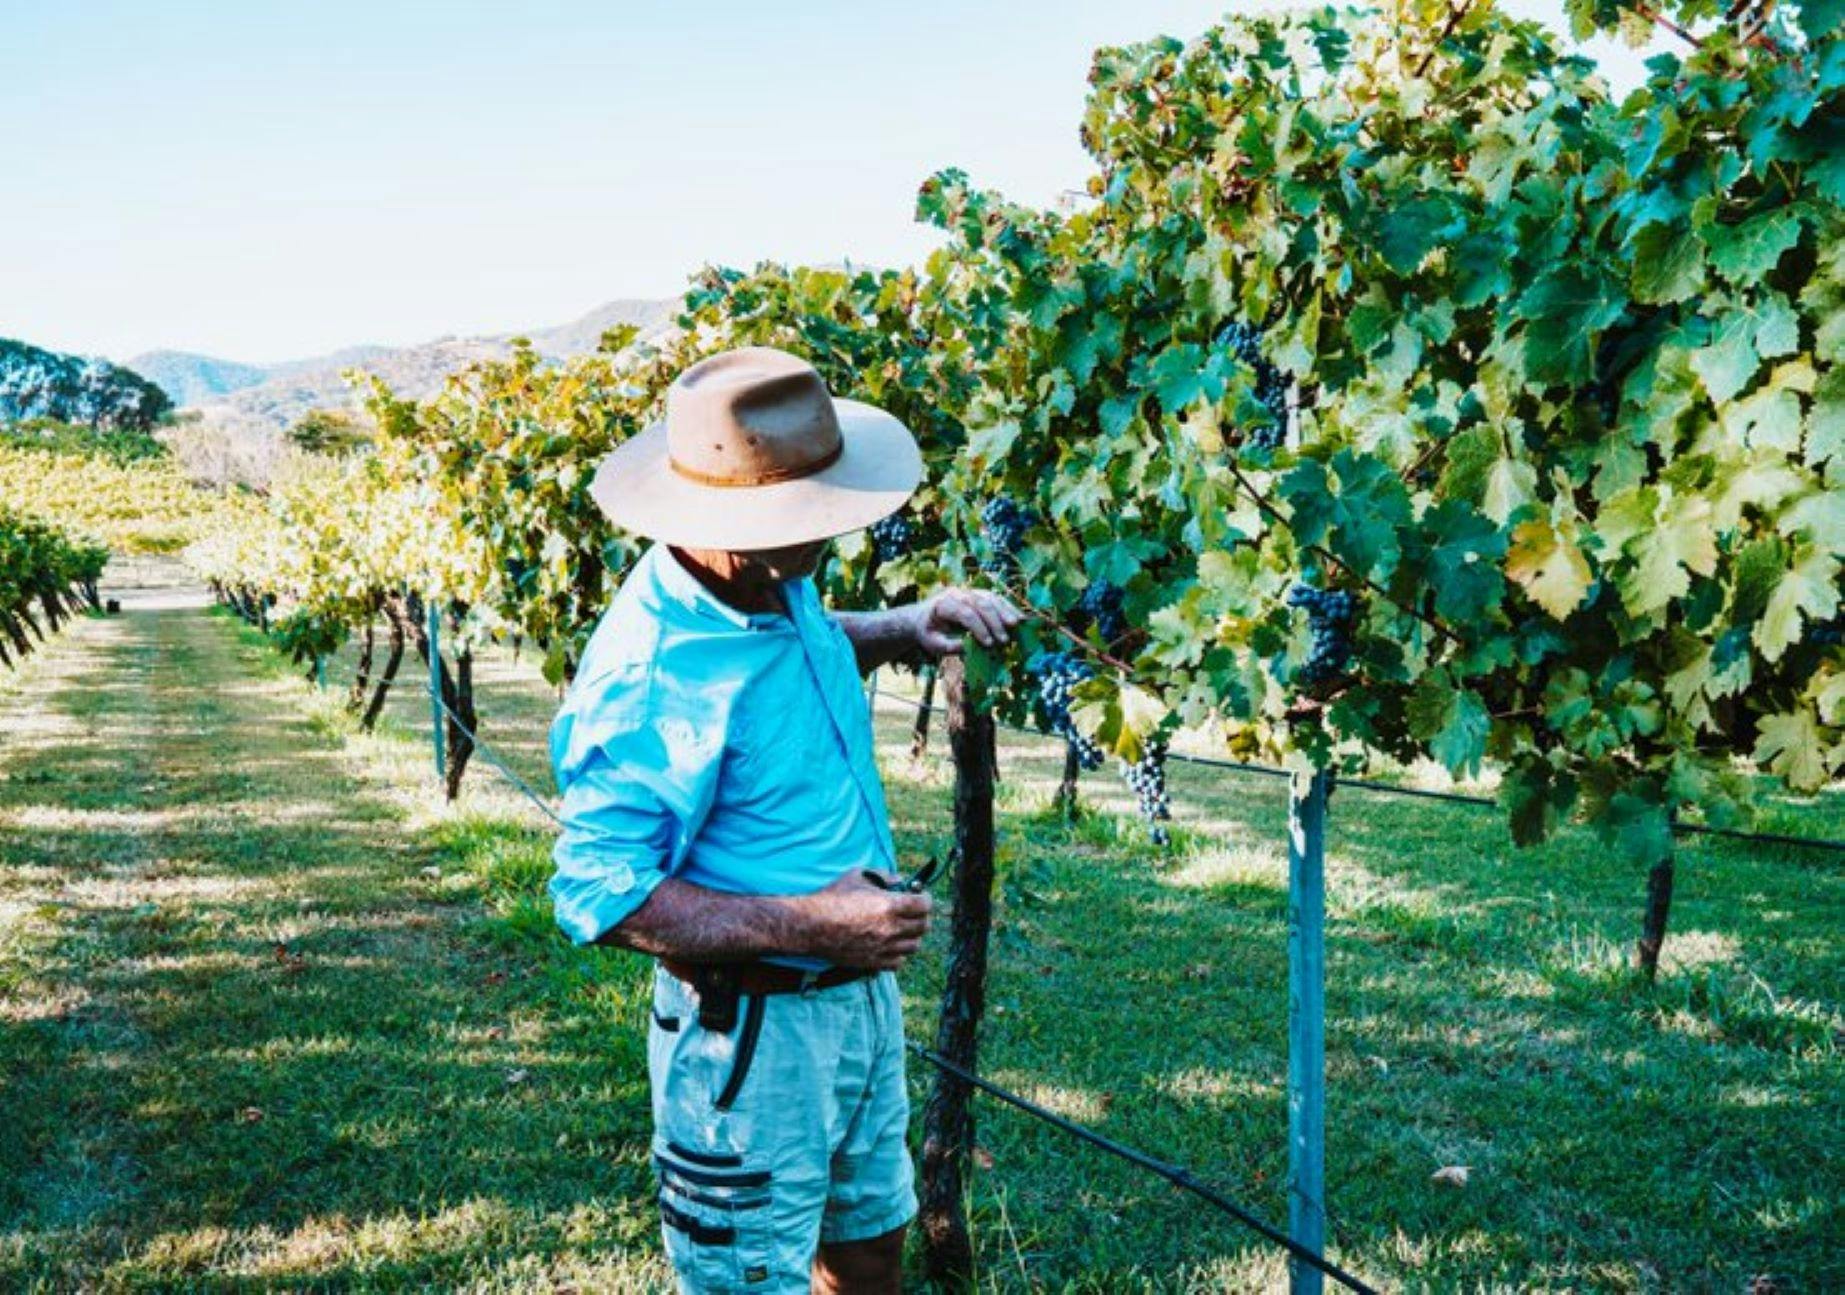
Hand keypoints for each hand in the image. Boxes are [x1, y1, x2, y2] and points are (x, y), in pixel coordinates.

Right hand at [793, 871, 932, 970]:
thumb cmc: (832, 898)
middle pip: (923, 926)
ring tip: (901, 928)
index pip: (924, 905)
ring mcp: (884, 948)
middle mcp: (891, 929)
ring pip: (914, 946)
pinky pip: (898, 962)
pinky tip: (889, 944)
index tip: (920, 896)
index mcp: (889, 906)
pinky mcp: (874, 962)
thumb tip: (900, 880)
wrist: (812, 926)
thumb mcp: (857, 876)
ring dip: (911, 936)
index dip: (925, 899)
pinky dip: (898, 953)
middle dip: (921, 916)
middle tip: (912, 911)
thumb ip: (883, 876)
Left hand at [913, 588, 1023, 659]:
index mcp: (943, 604)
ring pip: (990, 597)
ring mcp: (969, 592)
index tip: (988, 644)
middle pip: (980, 603)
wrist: (922, 617)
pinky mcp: (978, 595)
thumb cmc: (928, 632)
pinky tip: (1019, 617)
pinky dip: (1008, 607)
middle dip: (994, 621)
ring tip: (1017, 625)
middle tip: (1004, 639)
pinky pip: (995, 598)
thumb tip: (968, 647)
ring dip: (1005, 611)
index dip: (978, 628)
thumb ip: (948, 646)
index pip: (964, 613)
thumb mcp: (932, 642)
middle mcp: (957, 593)